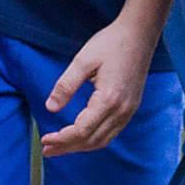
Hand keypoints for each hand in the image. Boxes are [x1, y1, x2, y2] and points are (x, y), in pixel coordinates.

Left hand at [40, 18, 155, 155]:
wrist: (139, 34)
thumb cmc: (111, 43)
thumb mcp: (82, 61)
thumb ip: (65, 86)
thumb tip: (50, 108)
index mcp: (108, 99)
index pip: (82, 130)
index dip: (62, 139)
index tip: (45, 140)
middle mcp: (121, 110)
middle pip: (92, 141)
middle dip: (67, 147)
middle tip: (47, 150)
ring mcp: (128, 111)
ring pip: (103, 140)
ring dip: (80, 147)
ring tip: (60, 147)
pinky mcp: (131, 107)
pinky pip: (111, 132)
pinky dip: (93, 139)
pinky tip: (80, 136)